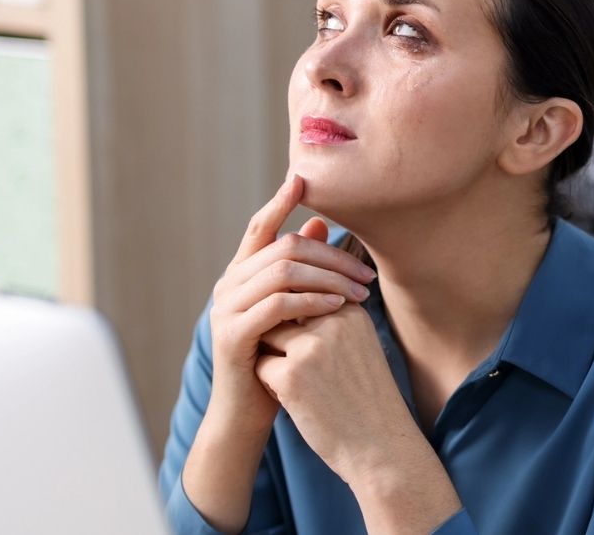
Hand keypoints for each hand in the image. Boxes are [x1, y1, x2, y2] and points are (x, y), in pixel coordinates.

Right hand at [206, 171, 377, 434]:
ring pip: (282, 271)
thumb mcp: (292, 312)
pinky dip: (312, 300)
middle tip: (367, 275)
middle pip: (283, 247)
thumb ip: (301, 271)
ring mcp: (226, 309)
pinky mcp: (232, 335)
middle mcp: (227, 286)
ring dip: (329, 278)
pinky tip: (339, 307)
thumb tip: (318, 224)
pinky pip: (277, 304)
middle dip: (331, 256)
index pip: (259, 228)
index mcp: (240, 276)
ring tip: (361, 293)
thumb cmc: (277, 361)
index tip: (302, 178)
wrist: (246, 415)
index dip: (280, 201)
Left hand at [255, 297, 421, 485]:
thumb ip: (329, 320)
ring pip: (268, 335)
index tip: (322, 355)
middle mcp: (332, 321)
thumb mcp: (358, 346)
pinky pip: (261, 366)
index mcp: (352, 310)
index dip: (302, 324)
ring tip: (303, 384)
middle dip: (285, 338)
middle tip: (310, 372)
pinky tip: (298, 402)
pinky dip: (272, 385)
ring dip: (275, 358)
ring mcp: (311, 347)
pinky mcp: (291, 375)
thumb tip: (283, 304)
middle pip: (283, 313)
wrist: (381, 445)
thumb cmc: (367, 398)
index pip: (304, 295)